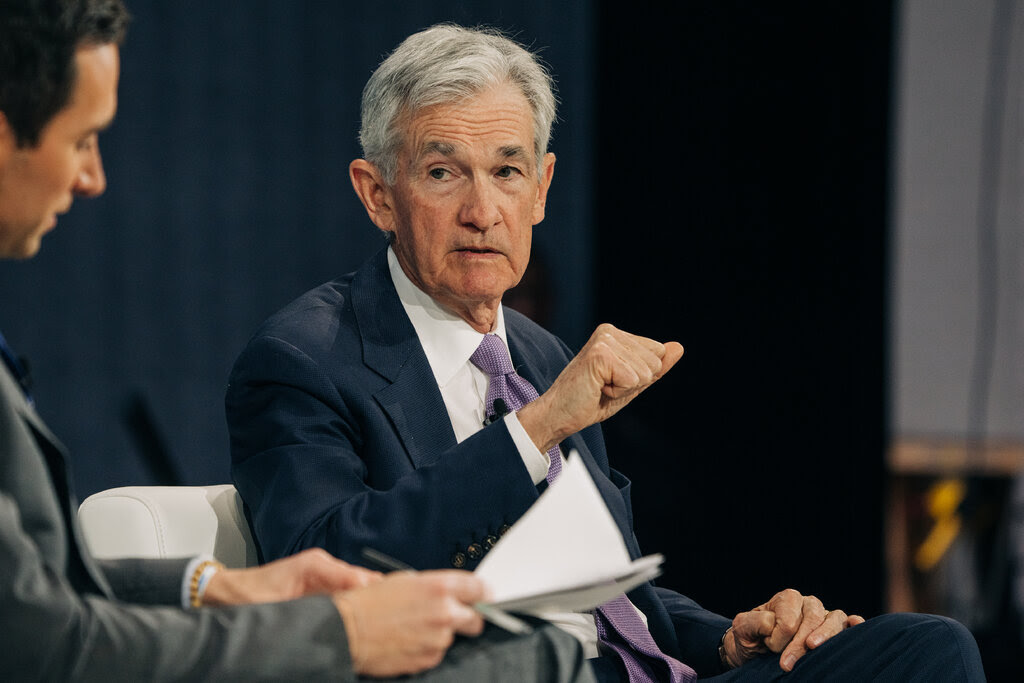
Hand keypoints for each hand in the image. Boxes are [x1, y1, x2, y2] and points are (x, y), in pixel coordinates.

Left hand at [202, 547, 381, 605]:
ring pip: (358, 589)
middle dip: (377, 600)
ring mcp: (323, 576)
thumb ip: (313, 607)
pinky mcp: (321, 587)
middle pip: (363, 581)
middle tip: (390, 622)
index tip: (389, 610)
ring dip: (367, 605)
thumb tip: (345, 614)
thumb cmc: (247, 598)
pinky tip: (363, 623)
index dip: (375, 594)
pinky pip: (347, 595)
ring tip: (380, 625)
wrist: (225, 594)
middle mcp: (324, 566)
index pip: (357, 578)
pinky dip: (357, 607)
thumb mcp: (279, 606)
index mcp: (316, 565)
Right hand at [333, 570, 487, 676]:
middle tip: (454, 615)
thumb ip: (436, 587)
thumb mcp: (406, 580)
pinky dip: (428, 648)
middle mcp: (445, 613)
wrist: (347, 630)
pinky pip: (437, 654)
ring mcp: (438, 639)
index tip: (482, 597)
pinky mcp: (429, 660)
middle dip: (469, 617)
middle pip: (477, 618)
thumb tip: (453, 593)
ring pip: (454, 637)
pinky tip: (408, 640)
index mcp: (440, 587)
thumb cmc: (371, 602)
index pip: (481, 589)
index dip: (482, 594)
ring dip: (442, 633)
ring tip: (415, 627)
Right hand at [519, 323, 683, 450]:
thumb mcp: (631, 385)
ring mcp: (604, 341)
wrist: (559, 415)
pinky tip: (597, 388)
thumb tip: (678, 347)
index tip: (613, 381)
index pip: (658, 353)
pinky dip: (618, 392)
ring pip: (646, 372)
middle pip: (655, 363)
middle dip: (634, 383)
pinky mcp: (600, 354)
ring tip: (599, 387)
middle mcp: (610, 331)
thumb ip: (656, 367)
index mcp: (617, 334)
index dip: (641, 377)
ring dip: (625, 389)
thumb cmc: (591, 401)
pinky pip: (633, 380)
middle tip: (605, 386)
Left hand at [723, 588, 864, 671]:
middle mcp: (809, 604)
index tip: (769, 649)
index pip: (789, 618)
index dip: (779, 638)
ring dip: (826, 635)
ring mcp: (825, 616)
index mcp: (787, 599)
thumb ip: (755, 622)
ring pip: (835, 619)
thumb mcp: (743, 627)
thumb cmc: (752, 638)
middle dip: (800, 643)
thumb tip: (773, 625)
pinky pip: (851, 623)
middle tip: (787, 665)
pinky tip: (856, 626)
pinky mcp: (838, 630)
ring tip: (813, 648)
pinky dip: (856, 624)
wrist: (756, 649)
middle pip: (814, 617)